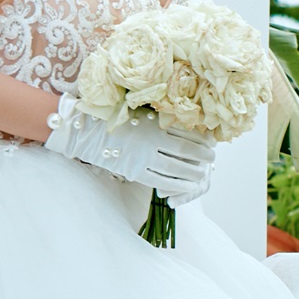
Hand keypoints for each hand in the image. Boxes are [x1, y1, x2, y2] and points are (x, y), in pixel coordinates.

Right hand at [45, 101, 215, 201]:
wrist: (85, 130)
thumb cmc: (112, 117)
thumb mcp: (138, 111)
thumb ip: (158, 118)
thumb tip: (182, 120)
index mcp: (153, 124)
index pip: (186, 133)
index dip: (202, 140)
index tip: (213, 142)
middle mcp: (150, 141)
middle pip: (185, 152)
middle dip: (202, 157)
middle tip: (212, 159)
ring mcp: (142, 158)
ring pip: (175, 169)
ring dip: (192, 173)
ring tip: (202, 174)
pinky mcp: (134, 172)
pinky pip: (160, 181)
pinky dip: (175, 185)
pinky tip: (185, 187)